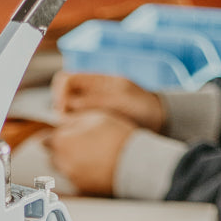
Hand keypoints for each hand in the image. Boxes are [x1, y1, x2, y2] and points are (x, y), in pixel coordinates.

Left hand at [43, 111, 135, 195]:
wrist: (136, 163)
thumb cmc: (117, 137)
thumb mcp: (94, 117)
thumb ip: (72, 120)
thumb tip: (61, 124)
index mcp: (61, 142)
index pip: (45, 139)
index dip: (56, 135)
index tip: (64, 134)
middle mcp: (62, 163)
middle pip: (53, 156)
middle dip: (62, 149)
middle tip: (80, 143)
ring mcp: (72, 178)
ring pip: (64, 168)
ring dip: (71, 162)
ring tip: (91, 155)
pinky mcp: (82, 190)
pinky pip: (76, 179)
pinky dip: (82, 174)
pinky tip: (96, 167)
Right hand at [52, 72, 166, 131]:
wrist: (161, 121)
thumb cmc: (144, 107)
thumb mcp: (121, 100)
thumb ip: (95, 100)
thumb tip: (68, 105)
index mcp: (96, 80)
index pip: (65, 80)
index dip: (59, 93)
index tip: (63, 110)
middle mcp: (90, 93)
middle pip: (62, 98)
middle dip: (62, 112)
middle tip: (71, 126)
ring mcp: (92, 109)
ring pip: (68, 115)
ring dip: (69, 124)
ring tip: (80, 134)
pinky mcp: (95, 124)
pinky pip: (77, 127)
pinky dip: (77, 133)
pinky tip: (86, 140)